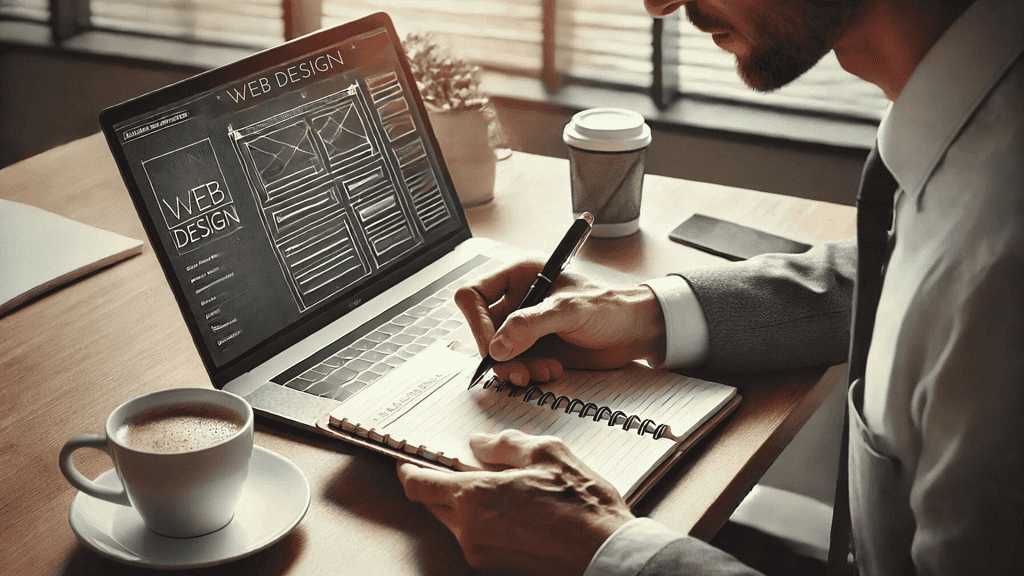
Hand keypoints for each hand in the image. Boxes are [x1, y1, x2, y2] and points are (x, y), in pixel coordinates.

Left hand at [397, 430, 635, 575]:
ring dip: (463, 503)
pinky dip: (481, 520)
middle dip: (438, 484)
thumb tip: (479, 441)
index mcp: (475, 497)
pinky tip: (509, 508)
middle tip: (454, 466)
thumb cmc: (581, 504)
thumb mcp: (547, 454)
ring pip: (455, 521)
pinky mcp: (496, 567)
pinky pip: (475, 537)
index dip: (409, 470)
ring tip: (494, 485)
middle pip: (433, 504)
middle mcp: (469, 530)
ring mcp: (481, 552)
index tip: (407, 461)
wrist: (606, 556)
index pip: (419, 486)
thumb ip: (505, 445)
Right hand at [454, 259, 666, 385]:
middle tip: (519, 371)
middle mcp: (516, 300)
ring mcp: (523, 327)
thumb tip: (496, 347)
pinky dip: (527, 373)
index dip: (476, 323)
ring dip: (516, 368)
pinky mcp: (533, 349)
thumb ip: (532, 324)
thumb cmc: (610, 307)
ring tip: (546, 371)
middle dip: (499, 354)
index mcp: (519, 276)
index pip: (473, 296)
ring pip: (496, 353)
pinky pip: (514, 366)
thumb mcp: (571, 310)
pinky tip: (552, 371)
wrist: (636, 332)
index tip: (494, 347)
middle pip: (482, 330)